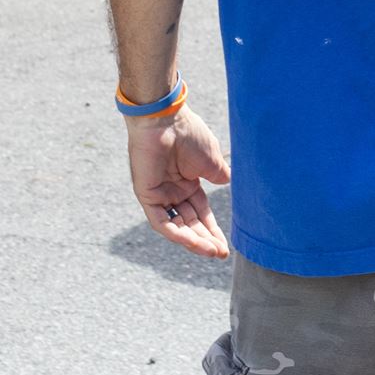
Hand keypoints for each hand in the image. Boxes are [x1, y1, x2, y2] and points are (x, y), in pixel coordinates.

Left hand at [128, 108, 231, 258]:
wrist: (166, 119)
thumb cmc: (188, 134)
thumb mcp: (211, 158)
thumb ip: (218, 173)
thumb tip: (227, 182)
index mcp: (188, 181)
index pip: (201, 212)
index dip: (212, 229)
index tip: (225, 247)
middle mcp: (173, 190)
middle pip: (190, 222)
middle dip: (205, 240)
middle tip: (220, 254)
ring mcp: (159, 194)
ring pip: (176, 226)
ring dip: (193, 241)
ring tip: (211, 251)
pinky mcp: (146, 195)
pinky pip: (160, 221)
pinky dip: (176, 233)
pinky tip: (193, 242)